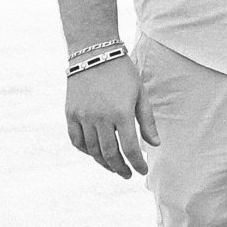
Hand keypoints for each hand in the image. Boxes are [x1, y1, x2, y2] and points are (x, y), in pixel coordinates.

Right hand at [65, 55, 157, 177]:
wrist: (94, 52)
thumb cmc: (122, 71)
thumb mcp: (139, 92)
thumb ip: (147, 120)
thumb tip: (155, 144)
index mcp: (121, 112)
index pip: (130, 148)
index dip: (137, 164)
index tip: (141, 171)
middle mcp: (101, 118)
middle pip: (110, 154)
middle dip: (120, 168)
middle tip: (127, 174)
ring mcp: (83, 117)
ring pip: (93, 151)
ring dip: (104, 162)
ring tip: (114, 166)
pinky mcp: (70, 114)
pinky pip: (77, 141)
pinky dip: (86, 151)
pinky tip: (95, 153)